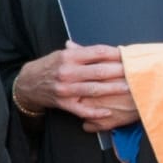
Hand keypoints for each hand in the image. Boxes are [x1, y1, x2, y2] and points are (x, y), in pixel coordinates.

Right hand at [14, 44, 141, 132]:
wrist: (28, 84)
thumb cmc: (49, 67)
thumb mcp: (62, 54)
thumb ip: (82, 52)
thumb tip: (107, 50)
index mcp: (69, 56)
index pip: (97, 53)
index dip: (115, 53)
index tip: (128, 54)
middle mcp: (67, 72)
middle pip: (98, 71)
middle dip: (119, 71)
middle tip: (135, 71)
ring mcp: (65, 89)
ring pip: (94, 89)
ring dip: (113, 89)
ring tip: (129, 88)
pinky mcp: (63, 103)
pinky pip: (82, 110)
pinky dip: (96, 112)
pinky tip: (109, 112)